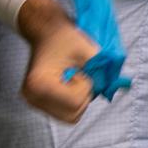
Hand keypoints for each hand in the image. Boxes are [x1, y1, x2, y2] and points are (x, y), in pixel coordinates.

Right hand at [17, 0, 99, 122]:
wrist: (47, 32)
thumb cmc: (65, 38)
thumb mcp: (87, 51)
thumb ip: (102, 71)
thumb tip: (115, 87)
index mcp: (39, 84)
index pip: (75, 102)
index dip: (85, 86)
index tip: (79, 70)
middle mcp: (32, 97)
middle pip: (73, 113)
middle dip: (83, 95)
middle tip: (77, 74)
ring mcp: (33, 102)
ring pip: (70, 115)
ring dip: (78, 98)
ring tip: (71, 78)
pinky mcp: (38, 102)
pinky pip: (65, 112)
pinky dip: (73, 100)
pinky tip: (67, 84)